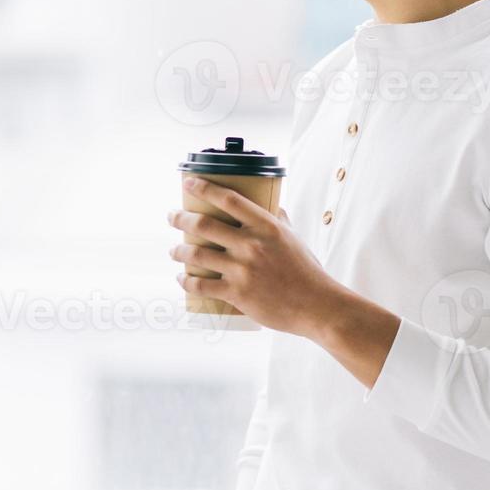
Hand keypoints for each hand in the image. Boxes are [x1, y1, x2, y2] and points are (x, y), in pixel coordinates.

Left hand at [167, 176, 338, 337]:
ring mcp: (242, 269)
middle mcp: (251, 244)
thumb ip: (279, 221)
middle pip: (204, 224)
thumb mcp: (294, 239)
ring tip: (173, 250)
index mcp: (266, 226)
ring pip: (197, 253)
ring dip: (178, 250)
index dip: (204, 188)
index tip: (188, 183)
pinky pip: (201, 285)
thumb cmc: (307, 272)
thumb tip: (271, 206)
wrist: (317, 307)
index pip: (229, 199)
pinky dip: (186, 280)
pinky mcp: (237, 294)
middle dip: (180, 218)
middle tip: (172, 217)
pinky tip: (181, 277)